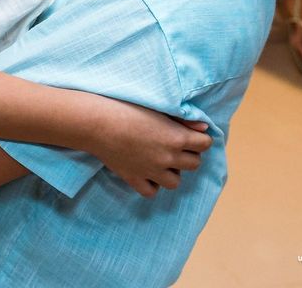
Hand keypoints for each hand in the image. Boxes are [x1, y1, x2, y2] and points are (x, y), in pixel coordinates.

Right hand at [89, 99, 210, 197]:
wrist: (97, 123)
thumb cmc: (126, 108)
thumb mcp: (158, 109)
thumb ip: (184, 120)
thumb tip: (204, 128)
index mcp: (176, 138)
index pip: (205, 144)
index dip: (199, 138)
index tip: (190, 134)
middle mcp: (168, 158)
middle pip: (194, 164)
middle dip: (189, 154)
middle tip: (175, 145)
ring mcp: (151, 171)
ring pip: (176, 182)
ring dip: (172, 172)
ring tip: (162, 160)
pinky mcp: (135, 179)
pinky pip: (152, 192)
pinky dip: (152, 184)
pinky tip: (146, 171)